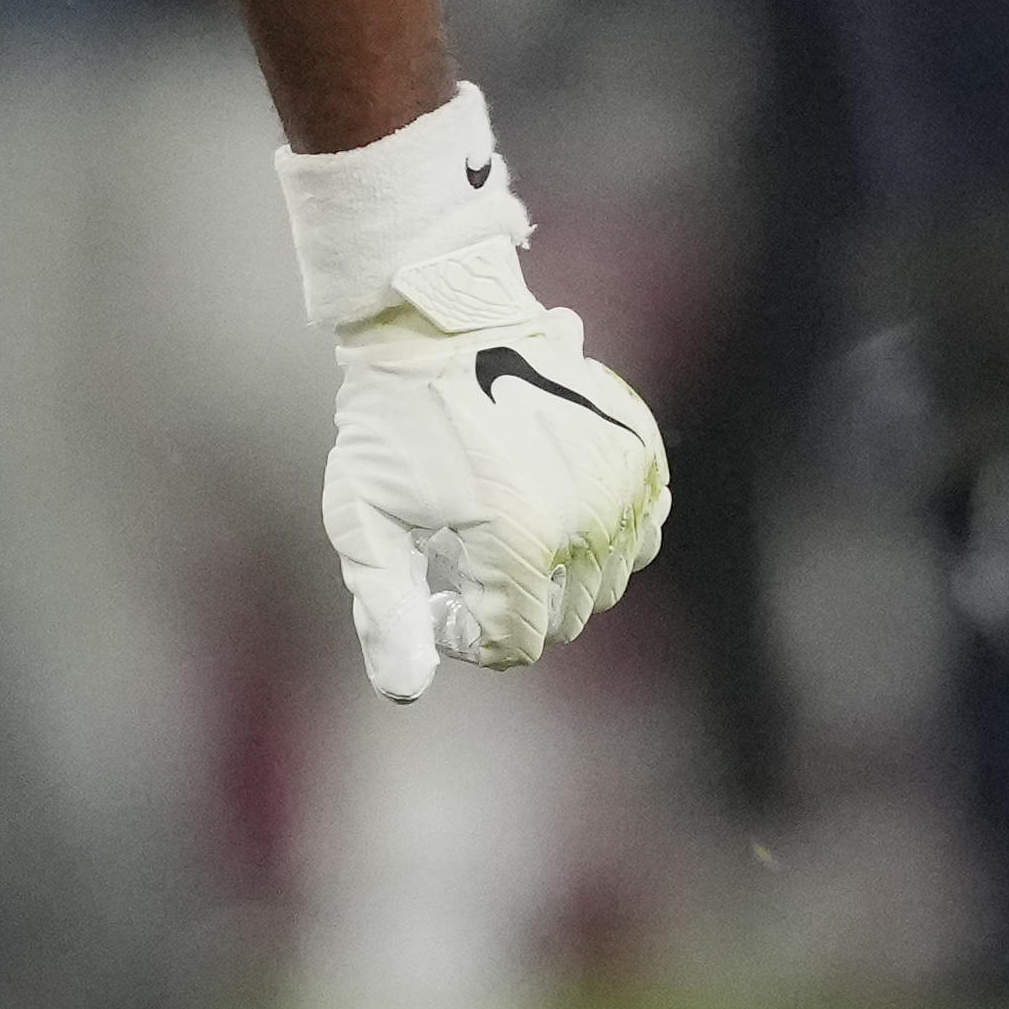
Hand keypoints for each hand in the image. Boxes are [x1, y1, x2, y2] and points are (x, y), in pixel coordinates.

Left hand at [285, 89, 664, 704]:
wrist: (441, 318)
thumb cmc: (390, 423)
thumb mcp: (366, 521)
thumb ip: (387, 612)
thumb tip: (408, 691)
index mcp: (520, 541)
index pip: (513, 645)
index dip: (466, 636)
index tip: (434, 595)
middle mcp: (588, 519)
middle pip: (561, 620)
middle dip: (507, 607)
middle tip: (459, 559)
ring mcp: (625, 483)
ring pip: (604, 582)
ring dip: (554, 575)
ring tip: (497, 526)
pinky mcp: (642, 452)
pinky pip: (641, 532)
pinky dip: (601, 536)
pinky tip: (551, 505)